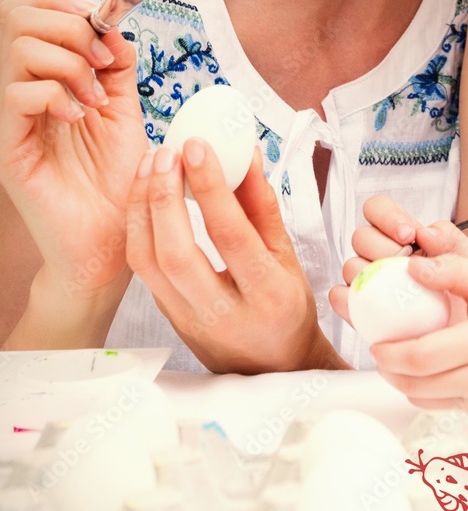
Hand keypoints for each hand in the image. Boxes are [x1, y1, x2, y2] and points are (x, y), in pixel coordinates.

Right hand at [0, 0, 145, 298]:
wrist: (114, 236)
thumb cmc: (118, 180)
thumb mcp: (126, 113)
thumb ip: (117, 69)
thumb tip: (113, 29)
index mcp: (49, 75)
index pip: (33, 11)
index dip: (66, 3)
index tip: (103, 23)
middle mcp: (23, 88)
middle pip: (19, 17)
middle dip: (70, 27)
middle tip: (103, 62)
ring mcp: (12, 115)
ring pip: (20, 50)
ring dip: (70, 64)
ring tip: (95, 100)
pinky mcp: (8, 143)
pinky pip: (16, 94)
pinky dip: (56, 95)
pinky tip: (79, 118)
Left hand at [126, 138, 347, 372]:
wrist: (273, 364)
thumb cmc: (286, 308)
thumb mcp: (287, 258)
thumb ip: (263, 207)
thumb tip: (246, 155)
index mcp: (268, 294)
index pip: (230, 235)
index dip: (210, 187)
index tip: (197, 146)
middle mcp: (226, 312)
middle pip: (177, 252)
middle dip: (164, 195)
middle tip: (166, 152)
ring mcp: (190, 320)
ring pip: (148, 261)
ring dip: (142, 206)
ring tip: (151, 165)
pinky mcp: (167, 318)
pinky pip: (143, 270)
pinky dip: (138, 226)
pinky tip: (145, 196)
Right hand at [331, 194, 467, 327]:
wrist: (463, 331)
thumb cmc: (462, 291)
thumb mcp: (466, 260)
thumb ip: (449, 239)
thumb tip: (425, 233)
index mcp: (399, 234)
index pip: (376, 209)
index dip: (386, 217)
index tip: (408, 235)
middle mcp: (377, 254)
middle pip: (360, 237)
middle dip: (383, 247)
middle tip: (406, 264)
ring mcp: (366, 281)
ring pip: (350, 266)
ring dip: (372, 275)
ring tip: (398, 290)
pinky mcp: (358, 309)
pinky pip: (339, 298)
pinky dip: (351, 300)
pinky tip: (378, 306)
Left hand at [367, 253, 467, 421]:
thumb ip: (454, 271)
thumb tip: (411, 267)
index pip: (422, 357)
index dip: (390, 354)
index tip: (376, 343)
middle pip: (417, 384)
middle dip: (390, 370)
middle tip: (381, 352)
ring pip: (425, 400)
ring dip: (406, 382)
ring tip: (402, 360)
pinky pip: (443, 407)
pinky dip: (429, 392)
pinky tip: (433, 373)